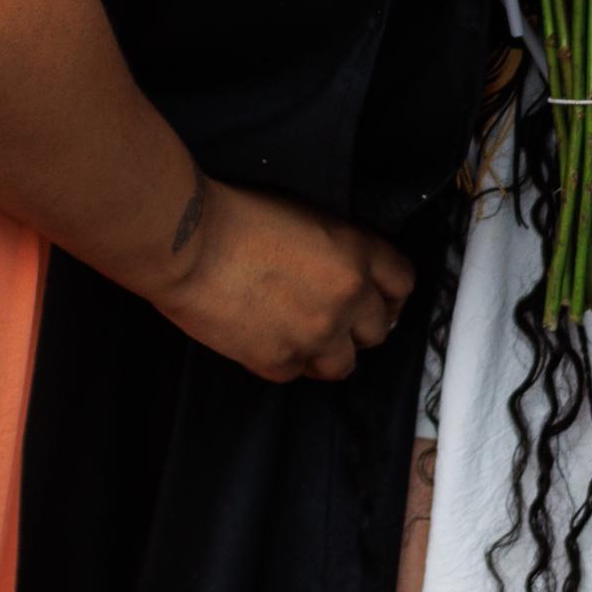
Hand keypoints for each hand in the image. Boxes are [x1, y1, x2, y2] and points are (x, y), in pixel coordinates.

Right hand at [156, 177, 413, 381]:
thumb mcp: (310, 217)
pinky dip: (286, 360)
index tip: (377, 300)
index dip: (389, 294)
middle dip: (358, 325)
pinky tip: (267, 339)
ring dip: (329, 352)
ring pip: (344, 364)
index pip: (403, 283)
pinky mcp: (279, 363)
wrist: (189, 244)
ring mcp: (316, 334)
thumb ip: (342, 250)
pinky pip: (297, 373)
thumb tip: (354, 277)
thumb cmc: (239, 217)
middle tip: (333, 319)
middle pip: (378, 330)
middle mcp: (347, 296)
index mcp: (357, 252)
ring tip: (303, 336)